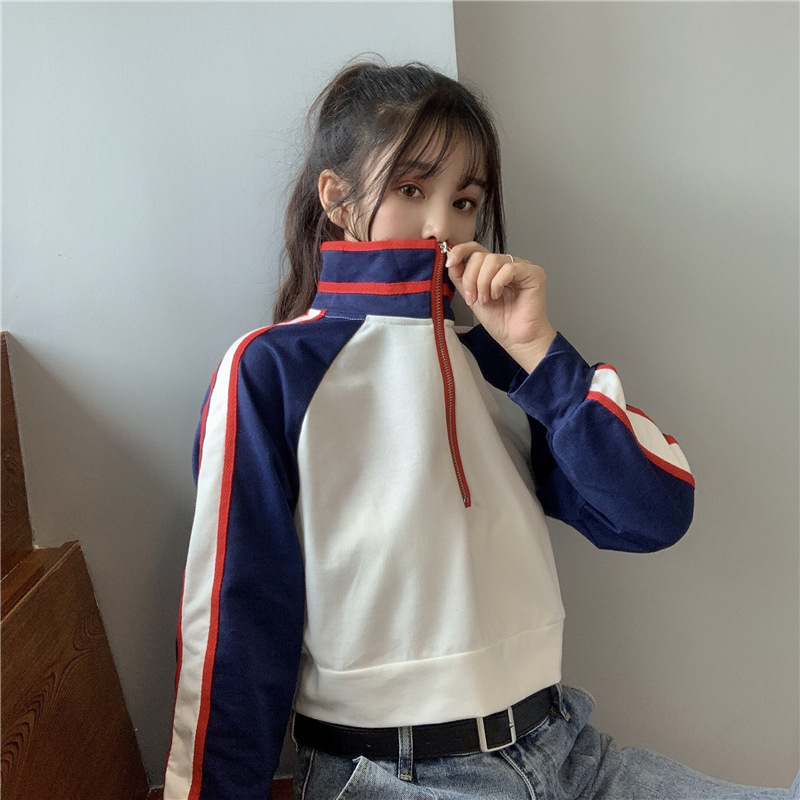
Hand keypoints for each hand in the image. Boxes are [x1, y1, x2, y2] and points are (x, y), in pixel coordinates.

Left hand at [446, 242, 556, 372]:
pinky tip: (498, 296)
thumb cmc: (500, 321)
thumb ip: (461, 278)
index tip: (450, 262)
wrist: (515, 339)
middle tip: (474, 298)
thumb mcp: (471, 297)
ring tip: (486, 300)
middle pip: (481, 255)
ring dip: (483, 283)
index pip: (475, 248)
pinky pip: (508, 269)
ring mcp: (521, 267)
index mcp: (493, 268)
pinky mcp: (533, 273)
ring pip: (493, 260)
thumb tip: (450, 261)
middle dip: (471, 278)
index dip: (460, 251)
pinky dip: (497, 284)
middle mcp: (507, 264)